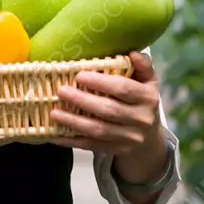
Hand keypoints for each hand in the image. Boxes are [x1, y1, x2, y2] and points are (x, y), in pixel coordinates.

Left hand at [49, 51, 165, 155]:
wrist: (149, 136)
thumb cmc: (141, 100)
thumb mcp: (148, 81)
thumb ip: (142, 65)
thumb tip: (133, 53)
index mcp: (147, 98)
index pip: (123, 89)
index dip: (101, 82)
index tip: (79, 75)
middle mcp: (141, 119)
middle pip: (109, 110)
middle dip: (82, 100)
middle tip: (61, 91)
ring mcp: (129, 138)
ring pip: (98, 130)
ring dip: (74, 122)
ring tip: (54, 113)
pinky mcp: (117, 150)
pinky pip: (92, 146)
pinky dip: (72, 141)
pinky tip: (56, 135)